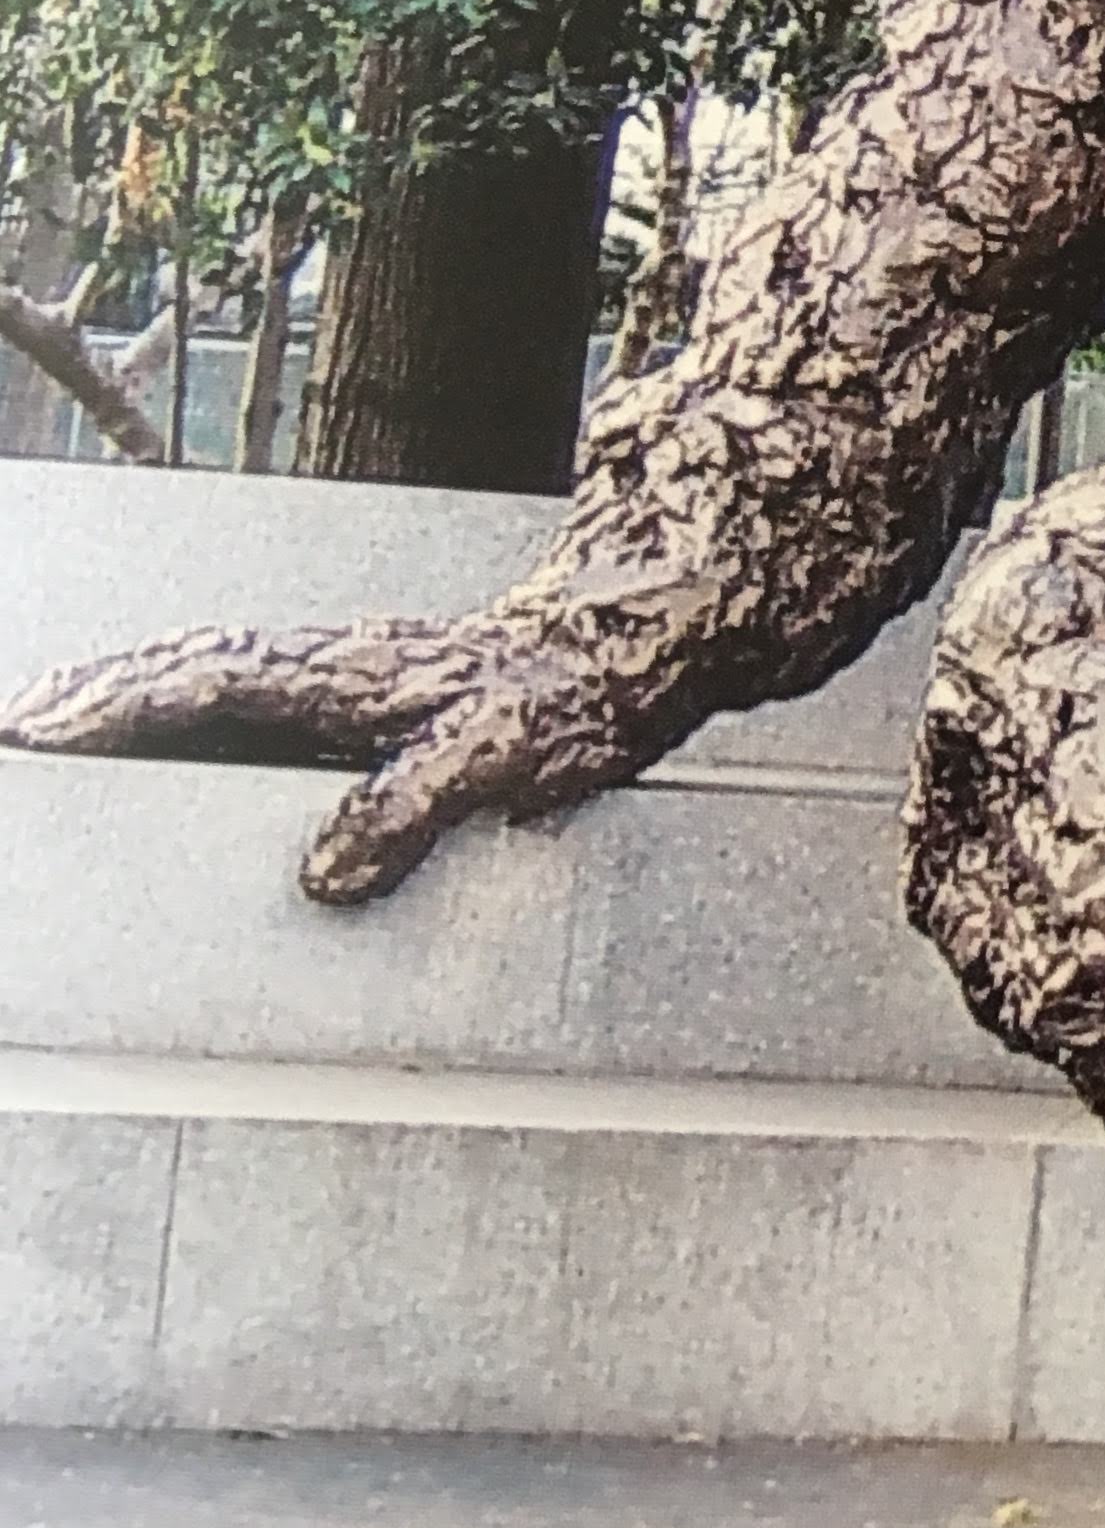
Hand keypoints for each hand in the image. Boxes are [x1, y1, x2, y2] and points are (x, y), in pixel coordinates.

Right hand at [0, 611, 636, 905]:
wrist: (620, 655)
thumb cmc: (565, 699)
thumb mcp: (496, 756)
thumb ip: (409, 808)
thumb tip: (327, 872)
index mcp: (345, 673)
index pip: (207, 685)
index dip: (122, 707)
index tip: (44, 727)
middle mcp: (327, 665)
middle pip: (182, 671)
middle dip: (92, 696)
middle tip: (19, 727)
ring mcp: (336, 676)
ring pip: (204, 678)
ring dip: (124, 697)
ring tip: (48, 726)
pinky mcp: (353, 697)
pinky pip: (243, 696)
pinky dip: (180, 709)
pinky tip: (160, 738)